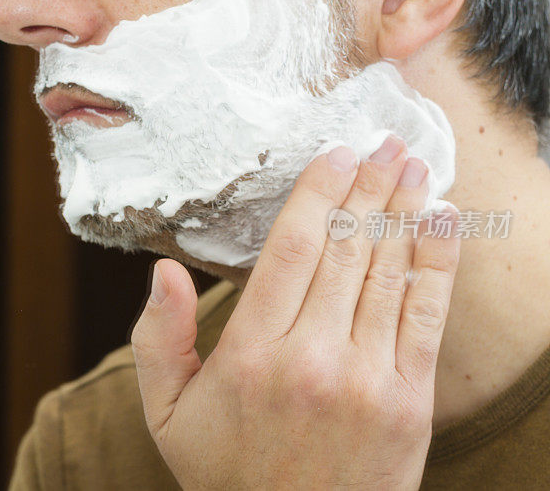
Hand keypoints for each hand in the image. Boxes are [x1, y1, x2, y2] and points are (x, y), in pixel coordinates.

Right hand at [131, 135, 460, 489]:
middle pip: (345, 250)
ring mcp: (366, 379)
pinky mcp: (408, 401)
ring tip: (414, 167)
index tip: (337, 155)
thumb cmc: (224, 472)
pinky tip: (444, 222)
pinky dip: (437, 264)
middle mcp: (311, 358)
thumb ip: (157, 339)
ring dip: (404, 211)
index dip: (317, 194)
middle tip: (384, 144)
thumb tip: (163, 271)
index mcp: (250, 353)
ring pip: (388, 273)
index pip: (290, 250)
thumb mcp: (166, 413)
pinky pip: (426, 317)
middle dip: (368, 188)